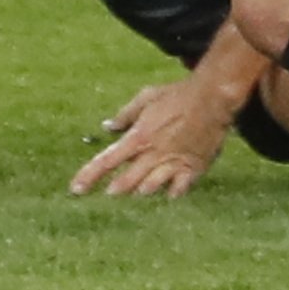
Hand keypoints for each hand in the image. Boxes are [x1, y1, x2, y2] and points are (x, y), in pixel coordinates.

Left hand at [71, 79, 231, 197]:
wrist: (212, 98)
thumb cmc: (177, 95)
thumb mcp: (146, 98)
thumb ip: (125, 115)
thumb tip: (106, 127)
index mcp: (138, 137)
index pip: (107, 161)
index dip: (89, 176)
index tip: (76, 189)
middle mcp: (153, 154)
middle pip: (126, 181)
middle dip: (115, 189)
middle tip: (107, 193)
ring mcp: (173, 163)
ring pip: (150, 188)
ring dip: (140, 191)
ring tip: (136, 192)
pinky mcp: (193, 168)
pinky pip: (179, 189)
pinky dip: (171, 193)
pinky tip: (169, 194)